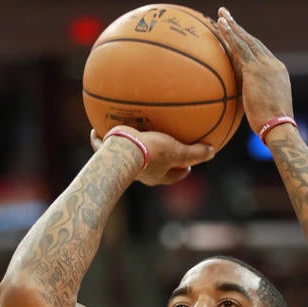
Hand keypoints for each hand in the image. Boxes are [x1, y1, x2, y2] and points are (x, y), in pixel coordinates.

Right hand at [90, 127, 213, 186]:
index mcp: (156, 175)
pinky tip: (95, 129)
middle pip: (151, 169)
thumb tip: (212, 151)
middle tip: (163, 151)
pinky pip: (103, 145)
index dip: (181, 173)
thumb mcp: (177, 152)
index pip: (173, 177)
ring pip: (127, 158)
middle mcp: (139, 173)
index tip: (188, 168)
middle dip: (157, 162)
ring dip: (130, 151)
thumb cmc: (151, 154)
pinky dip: (99, 139)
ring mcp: (123, 165)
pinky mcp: (107, 155)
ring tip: (130, 138)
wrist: (122, 152)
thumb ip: (194, 153)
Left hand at [216, 7, 293, 135]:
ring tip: (221, 15)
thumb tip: (242, 103)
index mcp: (278, 73)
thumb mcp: (264, 108)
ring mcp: (265, 65)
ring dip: (233, 27)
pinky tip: (221, 26)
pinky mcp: (255, 69)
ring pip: (246, 41)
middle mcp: (273, 64)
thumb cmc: (271, 127)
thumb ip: (253, 98)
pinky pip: (240, 48)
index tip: (239, 36)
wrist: (279, 127)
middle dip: (239, 29)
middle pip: (254, 42)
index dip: (248, 43)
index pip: (260, 54)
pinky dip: (230, 35)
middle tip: (226, 16)